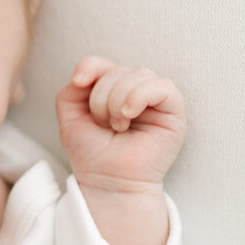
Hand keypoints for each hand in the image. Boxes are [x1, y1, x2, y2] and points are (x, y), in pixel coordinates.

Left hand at [55, 56, 186, 193]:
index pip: (103, 63)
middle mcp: (135, 92)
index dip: (90, 66)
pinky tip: (129, 115)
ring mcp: (155, 101)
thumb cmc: (92, 153)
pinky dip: (140, 96)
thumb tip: (87, 74)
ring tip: (117, 125)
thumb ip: (71, 90)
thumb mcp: (71, 117)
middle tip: (103, 123)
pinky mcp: (174, 112)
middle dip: (101, 97)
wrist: (107, 181)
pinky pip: (163, 87)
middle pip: (118, 70)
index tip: (77, 82)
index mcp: (113, 90)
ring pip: (139, 74)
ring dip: (118, 100)